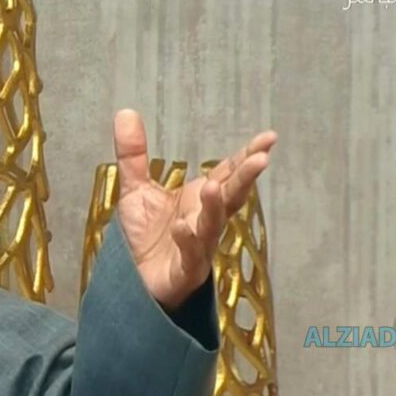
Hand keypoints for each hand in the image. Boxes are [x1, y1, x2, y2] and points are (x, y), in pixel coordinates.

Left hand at [112, 109, 275, 310]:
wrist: (133, 283)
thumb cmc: (146, 239)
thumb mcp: (135, 191)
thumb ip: (134, 155)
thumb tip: (126, 112)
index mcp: (200, 200)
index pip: (228, 174)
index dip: (247, 156)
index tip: (269, 138)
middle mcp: (205, 221)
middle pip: (230, 197)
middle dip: (246, 178)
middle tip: (262, 158)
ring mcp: (198, 248)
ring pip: (212, 227)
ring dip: (216, 208)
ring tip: (214, 186)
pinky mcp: (184, 272)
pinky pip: (190, 256)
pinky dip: (187, 241)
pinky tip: (181, 227)